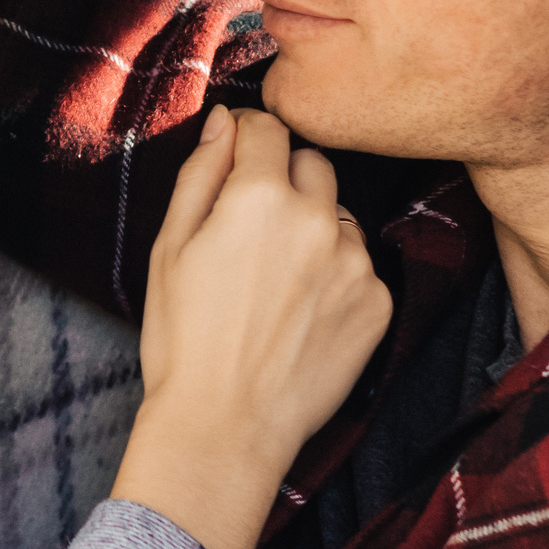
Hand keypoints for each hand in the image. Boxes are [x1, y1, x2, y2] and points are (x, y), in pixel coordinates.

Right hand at [108, 105, 391, 548]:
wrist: (226, 427)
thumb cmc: (184, 339)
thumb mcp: (169, 246)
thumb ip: (201, 173)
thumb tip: (225, 121)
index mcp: (260, 196)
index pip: (268, 127)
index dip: (246, 137)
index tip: (235, 158)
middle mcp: (319, 219)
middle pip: (312, 163)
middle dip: (284, 178)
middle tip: (251, 224)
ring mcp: (356, 263)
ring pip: (339, 214)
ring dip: (313, 227)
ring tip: (276, 278)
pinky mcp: (378, 304)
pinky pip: (358, 264)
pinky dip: (334, 274)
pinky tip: (300, 310)